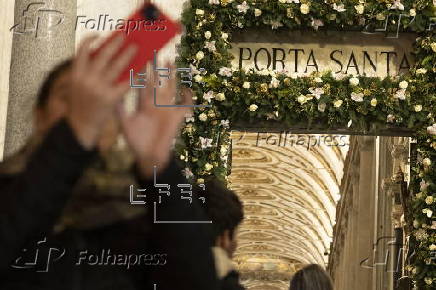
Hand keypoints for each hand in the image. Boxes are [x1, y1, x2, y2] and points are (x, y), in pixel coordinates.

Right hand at [67, 35, 136, 148]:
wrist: (81, 128)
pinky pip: (125, 82)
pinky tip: (139, 69)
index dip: (90, 40)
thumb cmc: (81, 106)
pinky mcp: (110, 98)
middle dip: (115, 43)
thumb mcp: (77, 87)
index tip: (100, 34)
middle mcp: (86, 79)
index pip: (82, 50)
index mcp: (76, 74)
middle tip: (125, 36)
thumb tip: (102, 55)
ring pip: (116, 66)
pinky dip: (133, 75)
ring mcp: (98, 88)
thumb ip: (86, 72)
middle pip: (102, 54)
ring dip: (127, 55)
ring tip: (136, 48)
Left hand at [118, 63, 192, 177]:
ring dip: (171, 76)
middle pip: (158, 82)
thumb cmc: (136, 141)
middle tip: (155, 52)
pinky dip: (187, 98)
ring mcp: (167, 109)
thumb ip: (119, 110)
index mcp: (144, 104)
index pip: (143, 85)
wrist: (149, 156)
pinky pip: (184, 106)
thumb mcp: (125, 125)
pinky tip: (187, 88)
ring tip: (171, 62)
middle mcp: (156, 104)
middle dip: (157, 68)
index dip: (142, 72)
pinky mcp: (176, 118)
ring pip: (170, 89)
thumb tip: (111, 95)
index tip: (139, 59)